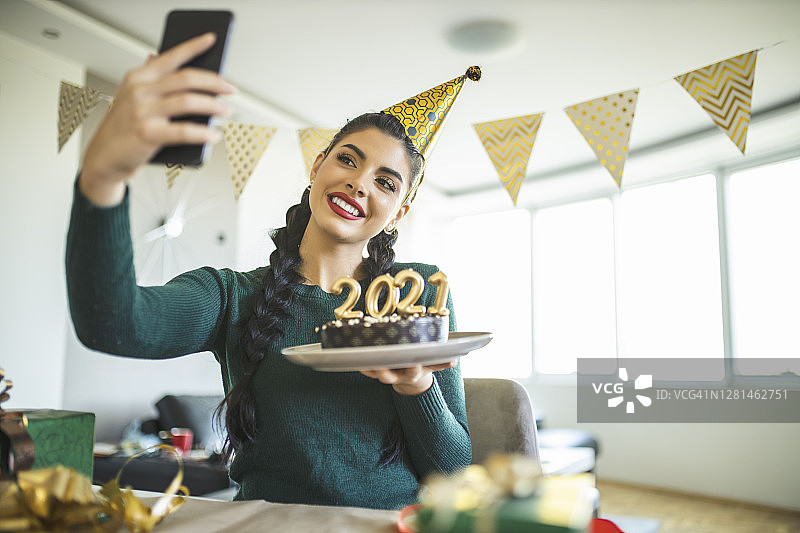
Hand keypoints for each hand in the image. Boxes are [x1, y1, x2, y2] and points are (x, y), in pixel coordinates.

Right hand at [80, 32, 235, 205]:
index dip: (193, 46)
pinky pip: (184, 131)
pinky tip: (214, 135)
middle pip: (186, 79)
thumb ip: (149, 79)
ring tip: (225, 110)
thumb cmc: (123, 128)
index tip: (211, 40)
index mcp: (138, 78)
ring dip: (212, 106)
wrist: (103, 157)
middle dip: (214, 83)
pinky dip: (203, 133)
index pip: (170, 57)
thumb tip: (159, 57)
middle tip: (230, 89)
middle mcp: (139, 91)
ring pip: (188, 102)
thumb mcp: (132, 97)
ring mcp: (142, 112)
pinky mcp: (147, 134)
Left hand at [360, 360, 455, 395]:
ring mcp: (388, 375)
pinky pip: (368, 370)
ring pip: (377, 373)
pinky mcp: (378, 372)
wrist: (412, 381)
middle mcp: (399, 376)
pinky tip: (356, 359)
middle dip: (384, 371)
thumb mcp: (433, 365)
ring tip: (362, 361)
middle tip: (379, 365)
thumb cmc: (423, 367)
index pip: (414, 371)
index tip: (413, 361)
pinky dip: (362, 365)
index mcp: (414, 373)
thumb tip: (454, 360)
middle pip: (390, 376)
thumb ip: (442, 362)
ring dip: (369, 368)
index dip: (412, 367)